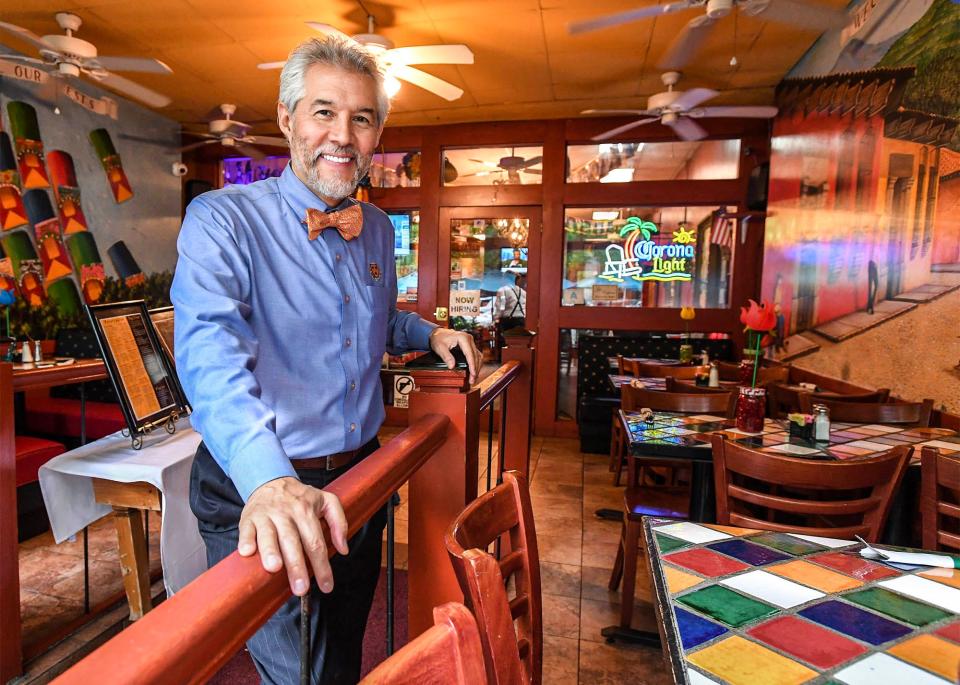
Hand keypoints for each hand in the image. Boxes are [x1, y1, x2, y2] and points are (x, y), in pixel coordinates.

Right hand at [238, 477, 348, 595]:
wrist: (271, 480)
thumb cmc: (300, 497)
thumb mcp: (326, 500)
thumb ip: (339, 522)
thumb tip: (343, 549)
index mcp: (306, 511)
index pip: (316, 542)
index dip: (322, 566)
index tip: (326, 586)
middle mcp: (286, 514)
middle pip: (293, 542)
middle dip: (297, 566)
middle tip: (301, 588)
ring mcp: (266, 516)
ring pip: (268, 535)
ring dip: (271, 551)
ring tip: (274, 568)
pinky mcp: (249, 518)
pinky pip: (246, 530)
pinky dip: (246, 541)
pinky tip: (248, 552)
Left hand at [429, 327, 482, 383]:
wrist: (438, 333)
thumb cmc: (438, 338)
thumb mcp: (440, 347)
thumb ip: (446, 356)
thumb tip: (452, 366)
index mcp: (463, 338)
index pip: (470, 354)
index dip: (472, 365)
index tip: (473, 374)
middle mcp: (469, 339)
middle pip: (476, 356)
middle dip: (475, 369)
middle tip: (472, 380)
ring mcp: (471, 342)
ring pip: (478, 356)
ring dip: (477, 367)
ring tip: (473, 378)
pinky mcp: (470, 345)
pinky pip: (476, 355)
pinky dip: (476, 364)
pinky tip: (473, 371)